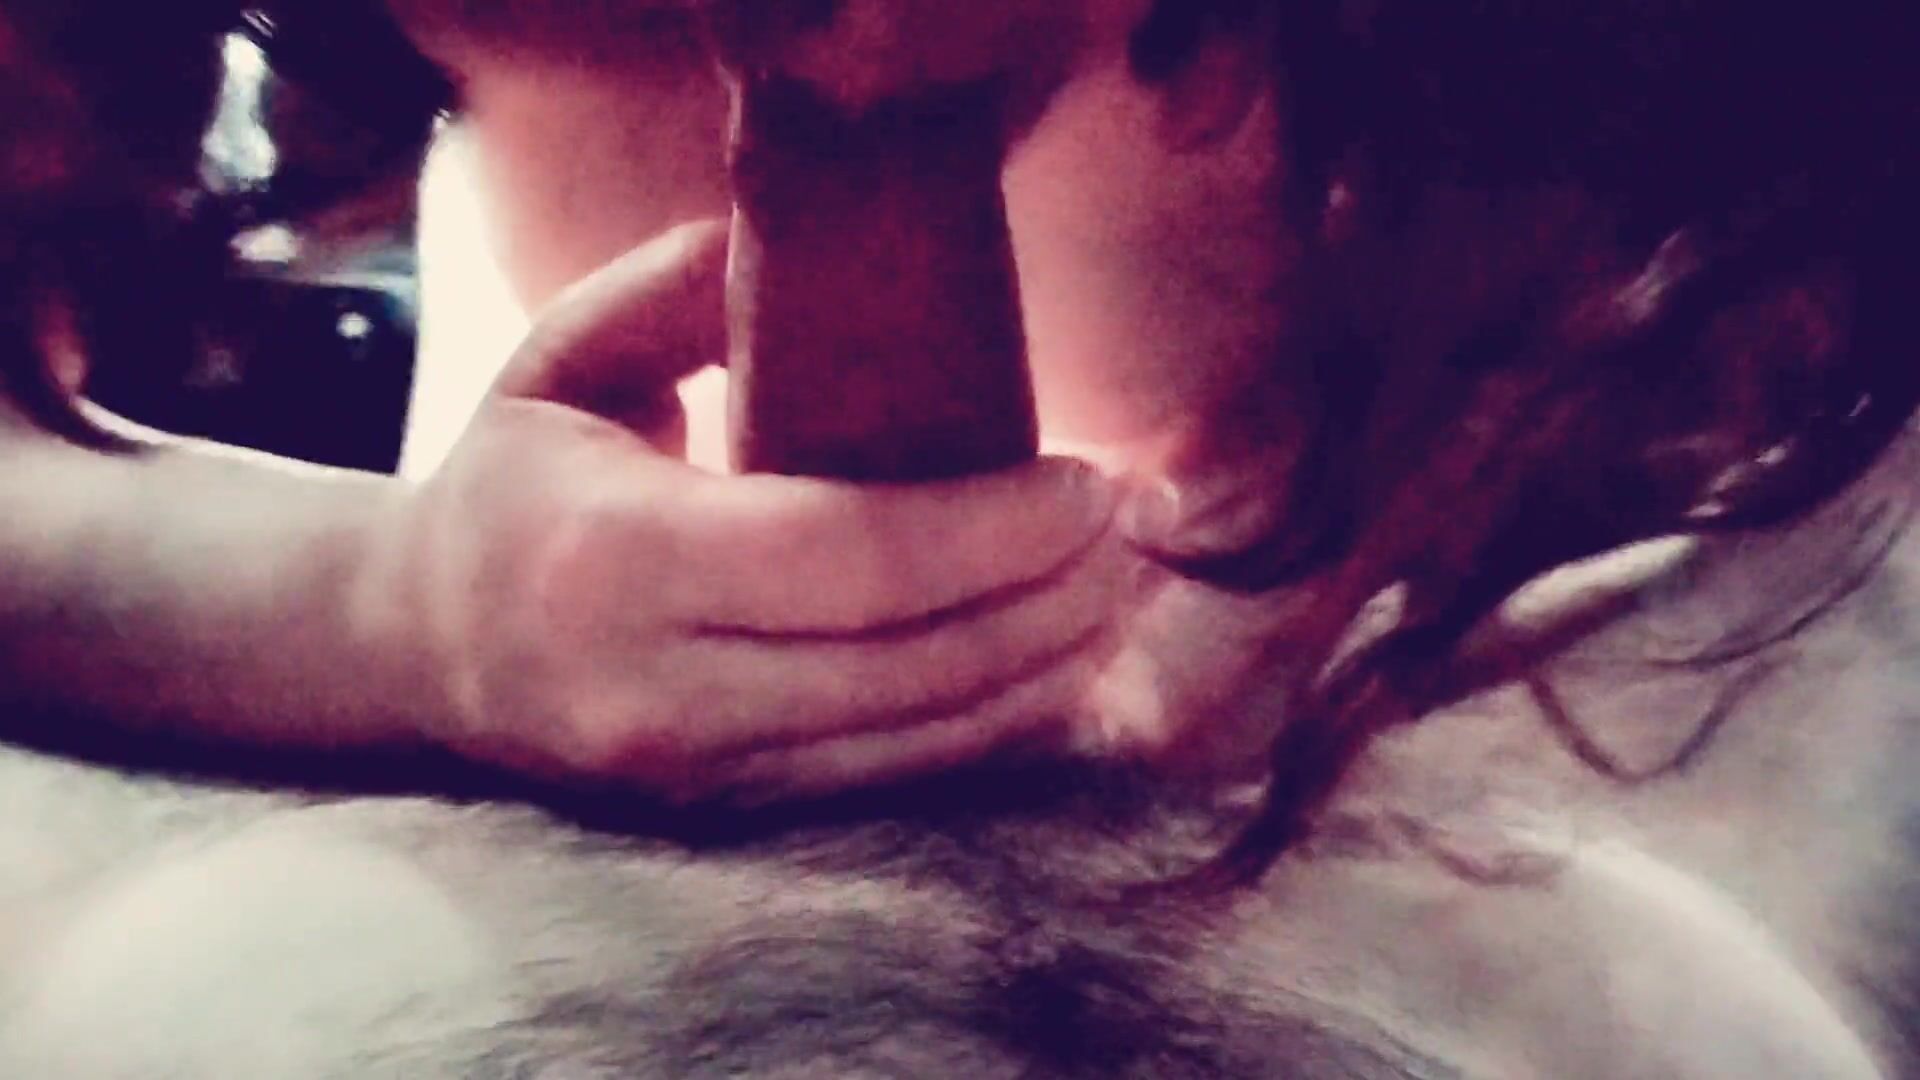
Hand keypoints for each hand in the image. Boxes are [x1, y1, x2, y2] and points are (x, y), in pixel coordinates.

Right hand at [384, 222, 1125, 802]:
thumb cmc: (509, 484)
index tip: (1091, 479)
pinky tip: (1058, 665)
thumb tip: (805, 244)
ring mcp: (693, 772)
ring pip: (915, 738)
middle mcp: (657, 689)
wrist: (421, 648)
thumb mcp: (558, 356)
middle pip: (910, 659)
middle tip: (1140, 529)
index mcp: (616, 561)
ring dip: (1045, 668)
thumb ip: (675, 290)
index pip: (854, 553)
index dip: (996, 525)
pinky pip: (889, 777)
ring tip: (1125, 593)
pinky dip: (989, 726)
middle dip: (1052, 597)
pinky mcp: (724, 813)